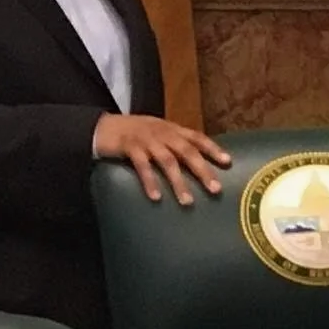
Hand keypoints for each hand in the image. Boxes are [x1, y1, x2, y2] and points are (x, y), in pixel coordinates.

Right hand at [92, 115, 230, 204]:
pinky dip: (149, 181)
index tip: (228, 162)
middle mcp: (162, 132)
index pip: (197, 137)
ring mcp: (145, 139)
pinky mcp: (129, 147)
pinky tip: (156, 197)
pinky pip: (142, 166)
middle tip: (215, 189)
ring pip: (167, 161)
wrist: (101, 127)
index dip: (212, 148)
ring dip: (178, 182)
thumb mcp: (158, 134)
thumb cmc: (134, 134)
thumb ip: (176, 145)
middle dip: (202, 170)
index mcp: (171, 129)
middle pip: (186, 151)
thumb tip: (199, 167)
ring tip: (187, 202)